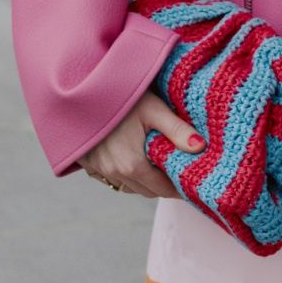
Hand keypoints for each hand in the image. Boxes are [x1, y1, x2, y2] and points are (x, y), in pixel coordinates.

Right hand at [79, 84, 204, 197]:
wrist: (80, 91)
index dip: (179, 188)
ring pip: (129, 186)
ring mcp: (99, 169)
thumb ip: (177, 130)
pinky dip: (126, 176)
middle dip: (163, 186)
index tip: (191, 183)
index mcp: (133, 165)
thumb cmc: (120, 97)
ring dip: (144, 182)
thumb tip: (201, 147)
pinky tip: (135, 159)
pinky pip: (113, 178)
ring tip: (159, 166)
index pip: (162, 190)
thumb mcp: (153, 109)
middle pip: (146, 191)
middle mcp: (115, 172)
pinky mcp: (89, 163)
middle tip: (179, 173)